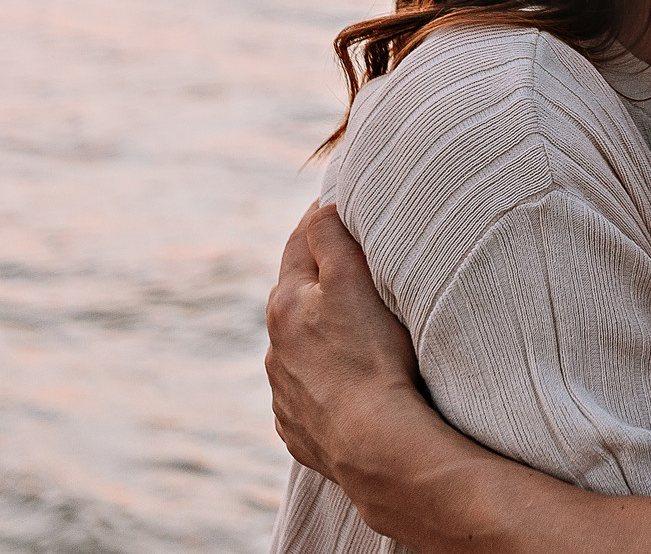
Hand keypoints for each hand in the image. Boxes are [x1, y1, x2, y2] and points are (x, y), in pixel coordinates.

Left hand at [266, 200, 422, 495]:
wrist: (374, 445)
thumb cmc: (371, 355)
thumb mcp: (352, 278)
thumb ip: (330, 236)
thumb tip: (318, 210)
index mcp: (284, 305)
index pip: (300, 245)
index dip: (320, 222)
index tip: (337, 206)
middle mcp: (275, 349)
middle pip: (295, 300)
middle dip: (318, 282)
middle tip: (349, 269)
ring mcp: (285, 394)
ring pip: (300, 350)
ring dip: (319, 337)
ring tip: (354, 335)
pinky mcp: (300, 431)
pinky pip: (310, 396)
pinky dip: (324, 384)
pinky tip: (349, 387)